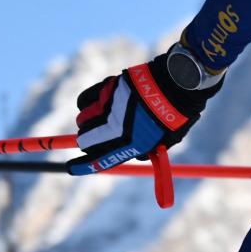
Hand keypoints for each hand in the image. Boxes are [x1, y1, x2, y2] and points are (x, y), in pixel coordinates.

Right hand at [70, 47, 218, 173]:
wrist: (178, 83)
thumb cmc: (175, 114)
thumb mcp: (164, 141)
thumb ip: (145, 150)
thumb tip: (133, 155)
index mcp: (132, 143)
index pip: (100, 160)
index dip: (84, 167)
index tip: (72, 168)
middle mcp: (116, 126)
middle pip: (85, 141)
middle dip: (86, 142)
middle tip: (90, 140)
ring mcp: (109, 106)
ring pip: (83, 119)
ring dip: (86, 123)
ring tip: (98, 120)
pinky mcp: (107, 88)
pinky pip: (83, 100)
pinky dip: (84, 105)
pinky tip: (90, 106)